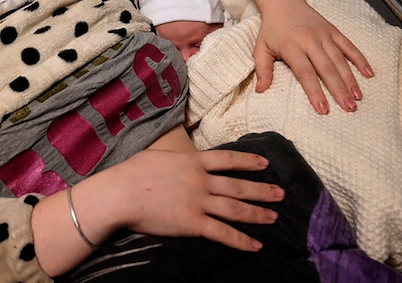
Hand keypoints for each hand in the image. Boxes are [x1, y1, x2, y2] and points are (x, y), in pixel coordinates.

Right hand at [108, 148, 283, 250]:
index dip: (248, 162)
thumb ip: (177, 159)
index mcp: (192, 161)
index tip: (265, 163)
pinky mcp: (193, 224)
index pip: (228, 159)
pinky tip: (255, 245)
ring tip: (274, 217)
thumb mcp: (158, 155)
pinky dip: (241, 240)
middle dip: (261, 190)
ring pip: (235, 209)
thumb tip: (184, 159)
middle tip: (280, 193)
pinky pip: (222, 233)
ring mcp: (198, 202)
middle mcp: (201, 180)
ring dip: (257, 214)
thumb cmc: (132, 172)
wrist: (120, 193)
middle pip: (238, 186)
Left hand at [237, 0, 373, 113]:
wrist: (283, 2)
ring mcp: (324, 35)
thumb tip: (261, 90)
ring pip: (340, 59)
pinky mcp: (333, 30)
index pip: (305, 73)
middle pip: (327, 69)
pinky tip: (369, 73)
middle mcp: (310, 41)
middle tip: (349, 108)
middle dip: (338, 90)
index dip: (315, 91)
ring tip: (357, 97)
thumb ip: (262, 69)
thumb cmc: (271, 29)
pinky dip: (360, 59)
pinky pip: (349, 46)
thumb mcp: (260, 48)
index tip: (323, 109)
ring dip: (351, 79)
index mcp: (291, 47)